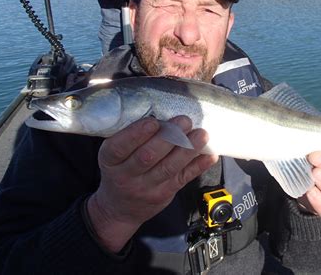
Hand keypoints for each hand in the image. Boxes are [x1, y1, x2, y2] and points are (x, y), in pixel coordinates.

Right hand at [87, 116, 217, 251]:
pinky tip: (210, 155)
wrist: (119, 209)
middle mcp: (126, 176)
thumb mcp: (113, 157)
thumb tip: (159, 111)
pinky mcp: (164, 194)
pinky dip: (198, 166)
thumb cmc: (119, 171)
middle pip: (148, 156)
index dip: (136, 134)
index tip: (153, 121)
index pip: (119, 147)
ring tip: (202, 134)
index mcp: (110, 161)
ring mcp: (147, 187)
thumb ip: (130, 138)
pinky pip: (183, 179)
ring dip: (187, 149)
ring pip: (169, 168)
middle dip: (169, 137)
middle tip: (185, 120)